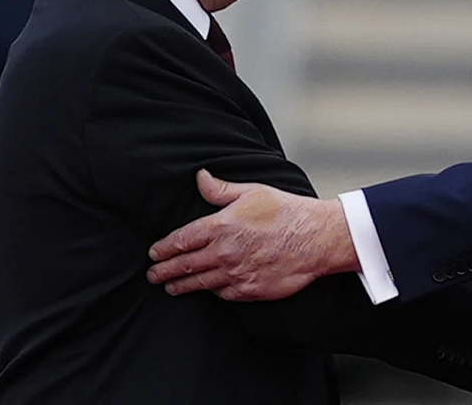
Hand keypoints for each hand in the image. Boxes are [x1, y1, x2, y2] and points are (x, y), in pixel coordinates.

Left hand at [146, 169, 358, 299]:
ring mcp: (236, 274)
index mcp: (221, 226)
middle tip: (154, 275)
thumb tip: (200, 177)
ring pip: (200, 283)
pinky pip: (223, 294)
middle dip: (164, 271)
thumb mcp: (253, 192)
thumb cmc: (288, 212)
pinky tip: (208, 289)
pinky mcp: (249, 290)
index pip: (181, 240)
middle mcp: (224, 252)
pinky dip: (213, 291)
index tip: (154, 253)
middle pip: (184, 265)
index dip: (164, 248)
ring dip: (182, 285)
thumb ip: (221, 189)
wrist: (317, 238)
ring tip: (172, 287)